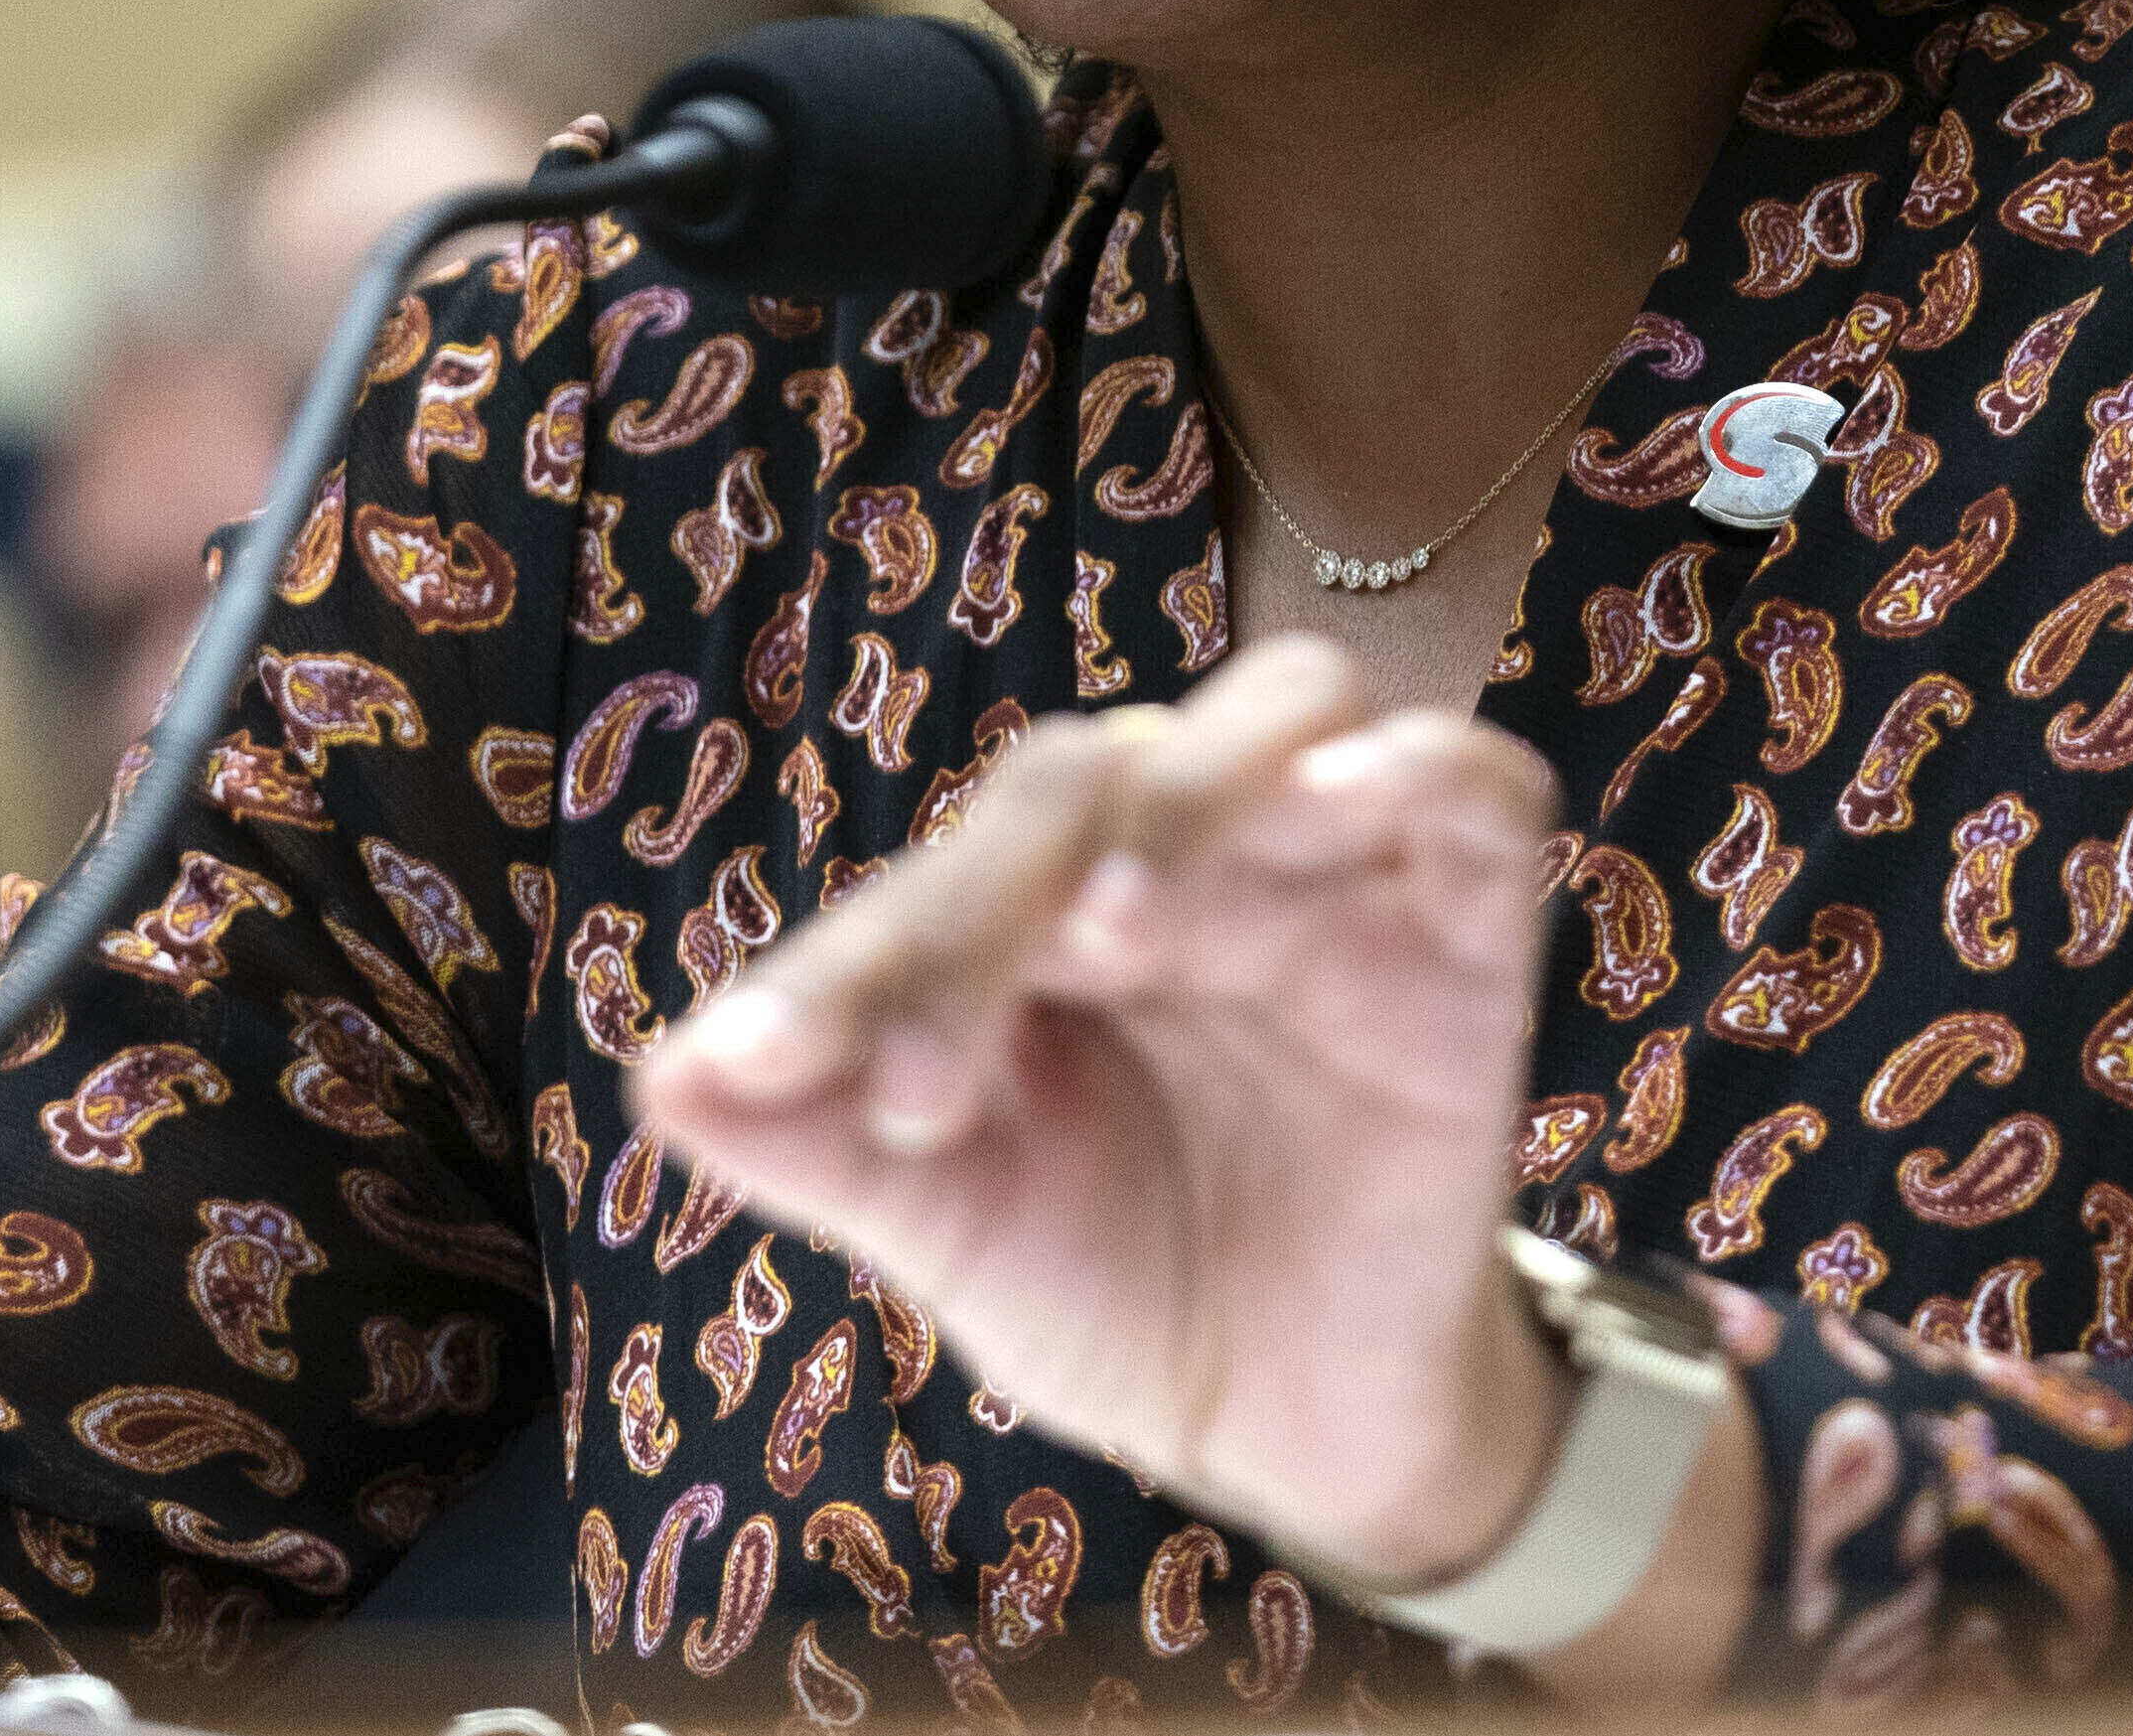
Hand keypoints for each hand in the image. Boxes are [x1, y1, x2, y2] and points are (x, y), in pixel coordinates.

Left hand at [635, 635, 1754, 1675]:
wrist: (1294, 1419)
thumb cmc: (1110, 1286)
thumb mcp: (958, 1232)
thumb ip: (819, 1149)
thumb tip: (662, 1083)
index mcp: (1026, 912)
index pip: (930, 878)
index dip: (836, 975)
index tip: (756, 1079)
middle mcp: (1167, 856)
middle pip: (1082, 775)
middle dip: (986, 907)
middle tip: (921, 1084)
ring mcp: (1320, 873)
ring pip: (1278, 714)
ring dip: (1191, 797)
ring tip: (1118, 928)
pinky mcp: (1463, 924)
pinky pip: (1470, 786)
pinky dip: (1423, 768)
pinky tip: (1363, 802)